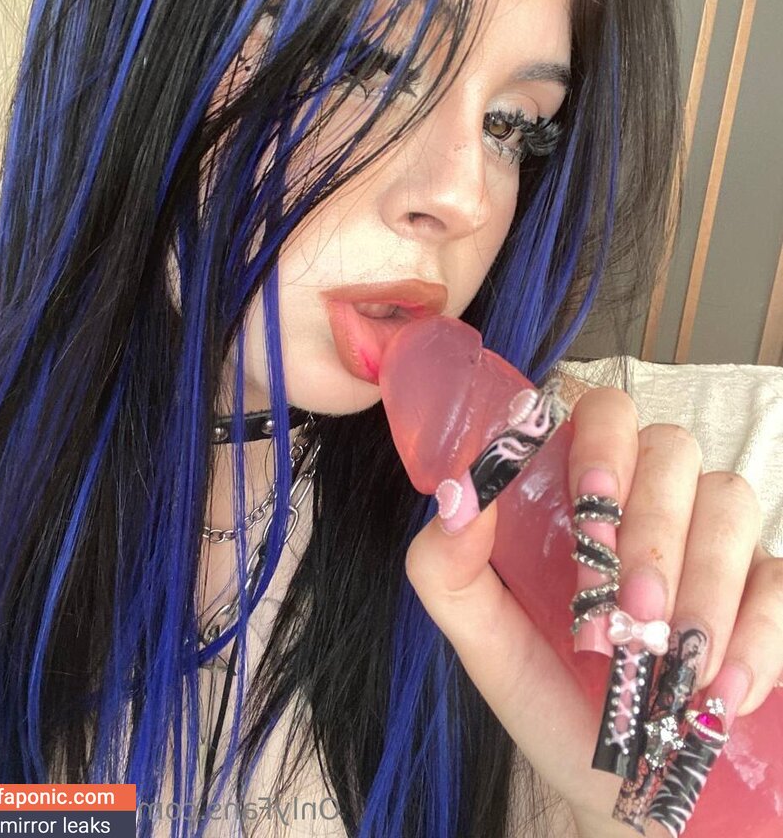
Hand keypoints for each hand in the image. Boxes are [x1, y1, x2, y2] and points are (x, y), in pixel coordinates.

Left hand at [404, 387, 782, 833]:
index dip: (602, 439)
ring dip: (704, 581)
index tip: (592, 494)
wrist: (617, 784)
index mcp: (577, 494)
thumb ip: (448, 566)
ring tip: (673, 662)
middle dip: (652, 528)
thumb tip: (457, 491)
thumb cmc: (546, 695)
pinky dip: (757, 635)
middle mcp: (651, 500)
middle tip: (631, 610)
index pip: (601, 414)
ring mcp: (714, 542)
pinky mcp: (767, 593)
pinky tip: (719, 694)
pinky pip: (779, 580)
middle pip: (672, 451)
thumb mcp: (483, 641)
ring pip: (731, 501)